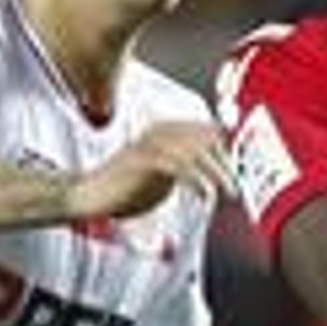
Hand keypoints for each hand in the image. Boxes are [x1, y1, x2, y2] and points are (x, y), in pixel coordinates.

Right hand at [72, 121, 236, 222]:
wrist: (90, 195)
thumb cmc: (125, 188)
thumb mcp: (162, 176)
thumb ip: (185, 170)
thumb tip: (214, 174)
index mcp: (165, 131)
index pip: (205, 130)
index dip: (225, 150)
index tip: (236, 172)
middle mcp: (159, 131)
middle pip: (204, 137)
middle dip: (225, 162)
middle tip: (235, 185)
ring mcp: (149, 143)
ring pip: (194, 151)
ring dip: (216, 172)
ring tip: (227, 191)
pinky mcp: (142, 159)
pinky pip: (178, 165)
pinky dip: (196, 180)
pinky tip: (204, 194)